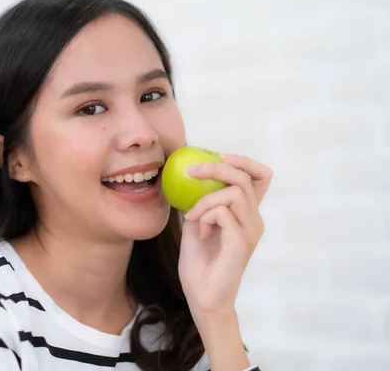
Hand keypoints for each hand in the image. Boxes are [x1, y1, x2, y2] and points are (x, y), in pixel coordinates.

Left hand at [178, 153, 272, 314]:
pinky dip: (204, 216)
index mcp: (247, 214)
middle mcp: (254, 220)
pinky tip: (200, 233)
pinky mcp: (241, 242)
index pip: (261, 177)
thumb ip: (201, 201)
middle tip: (191, 172)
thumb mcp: (197, 223)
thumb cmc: (199, 262)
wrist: (202, 295)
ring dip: (204, 200)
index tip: (220, 156)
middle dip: (216, 166)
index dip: (244, 161)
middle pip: (245, 177)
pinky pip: (222, 212)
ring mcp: (250, 231)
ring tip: (193, 218)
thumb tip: (191, 175)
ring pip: (232, 193)